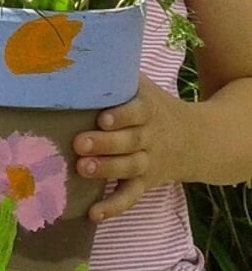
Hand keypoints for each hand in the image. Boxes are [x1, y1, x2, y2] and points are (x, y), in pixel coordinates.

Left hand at [74, 74, 185, 222]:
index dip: (122, 115)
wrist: (197, 139)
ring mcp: (148, 161)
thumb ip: (115, 74)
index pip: (138, 112)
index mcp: (148, 111)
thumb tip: (72, 56)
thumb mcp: (142, 87)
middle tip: (79, 143)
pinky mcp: (145, 182)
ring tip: (82, 169)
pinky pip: (131, 196)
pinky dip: (114, 206)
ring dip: (106, 170)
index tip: (103, 117)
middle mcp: (150, 137)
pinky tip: (94, 214)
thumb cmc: (153, 107)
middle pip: (131, 141)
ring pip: (130, 168)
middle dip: (106, 143)